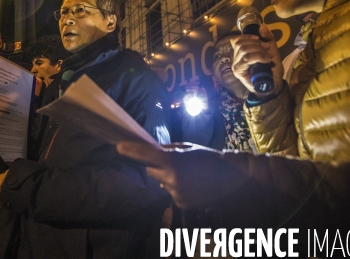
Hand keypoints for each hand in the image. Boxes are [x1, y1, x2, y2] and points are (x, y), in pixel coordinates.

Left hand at [117, 142, 234, 208]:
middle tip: (170, 162)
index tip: (119, 147)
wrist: (231, 180)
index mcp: (173, 162)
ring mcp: (175, 193)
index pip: (145, 155)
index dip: (131, 151)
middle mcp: (171, 179)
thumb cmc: (209, 158)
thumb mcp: (188, 148)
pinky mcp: (181, 203)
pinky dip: (177, 188)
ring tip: (188, 174)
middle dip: (155, 166)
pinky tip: (192, 185)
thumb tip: (153, 150)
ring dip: (168, 177)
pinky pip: (171, 192)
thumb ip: (169, 150)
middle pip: (151, 171)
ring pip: (162, 183)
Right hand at [230, 24, 283, 95]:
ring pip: (244, 50)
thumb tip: (262, 26)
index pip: (236, 39)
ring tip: (267, 57)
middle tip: (266, 51)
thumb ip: (268, 38)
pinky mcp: (238, 72)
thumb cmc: (271, 69)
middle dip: (256, 45)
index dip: (247, 37)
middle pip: (240, 44)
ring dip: (258, 51)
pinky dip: (258, 57)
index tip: (259, 40)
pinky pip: (247, 59)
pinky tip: (266, 61)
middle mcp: (236, 58)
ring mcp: (236, 65)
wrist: (273, 84)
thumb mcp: (271, 50)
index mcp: (240, 52)